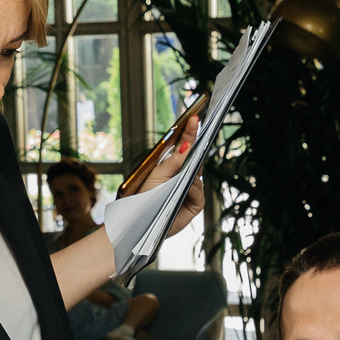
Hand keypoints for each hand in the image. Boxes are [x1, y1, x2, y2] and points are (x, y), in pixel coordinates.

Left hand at [127, 111, 207, 238]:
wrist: (140, 219)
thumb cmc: (145, 197)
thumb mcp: (158, 174)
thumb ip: (175, 161)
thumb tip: (187, 145)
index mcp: (174, 167)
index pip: (185, 147)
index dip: (190, 133)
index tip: (194, 119)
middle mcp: (185, 177)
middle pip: (195, 159)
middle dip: (196, 146)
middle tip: (196, 125)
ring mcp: (192, 190)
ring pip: (198, 175)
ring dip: (189, 173)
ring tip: (177, 176)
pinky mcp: (196, 203)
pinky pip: (199, 191)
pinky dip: (192, 189)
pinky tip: (184, 190)